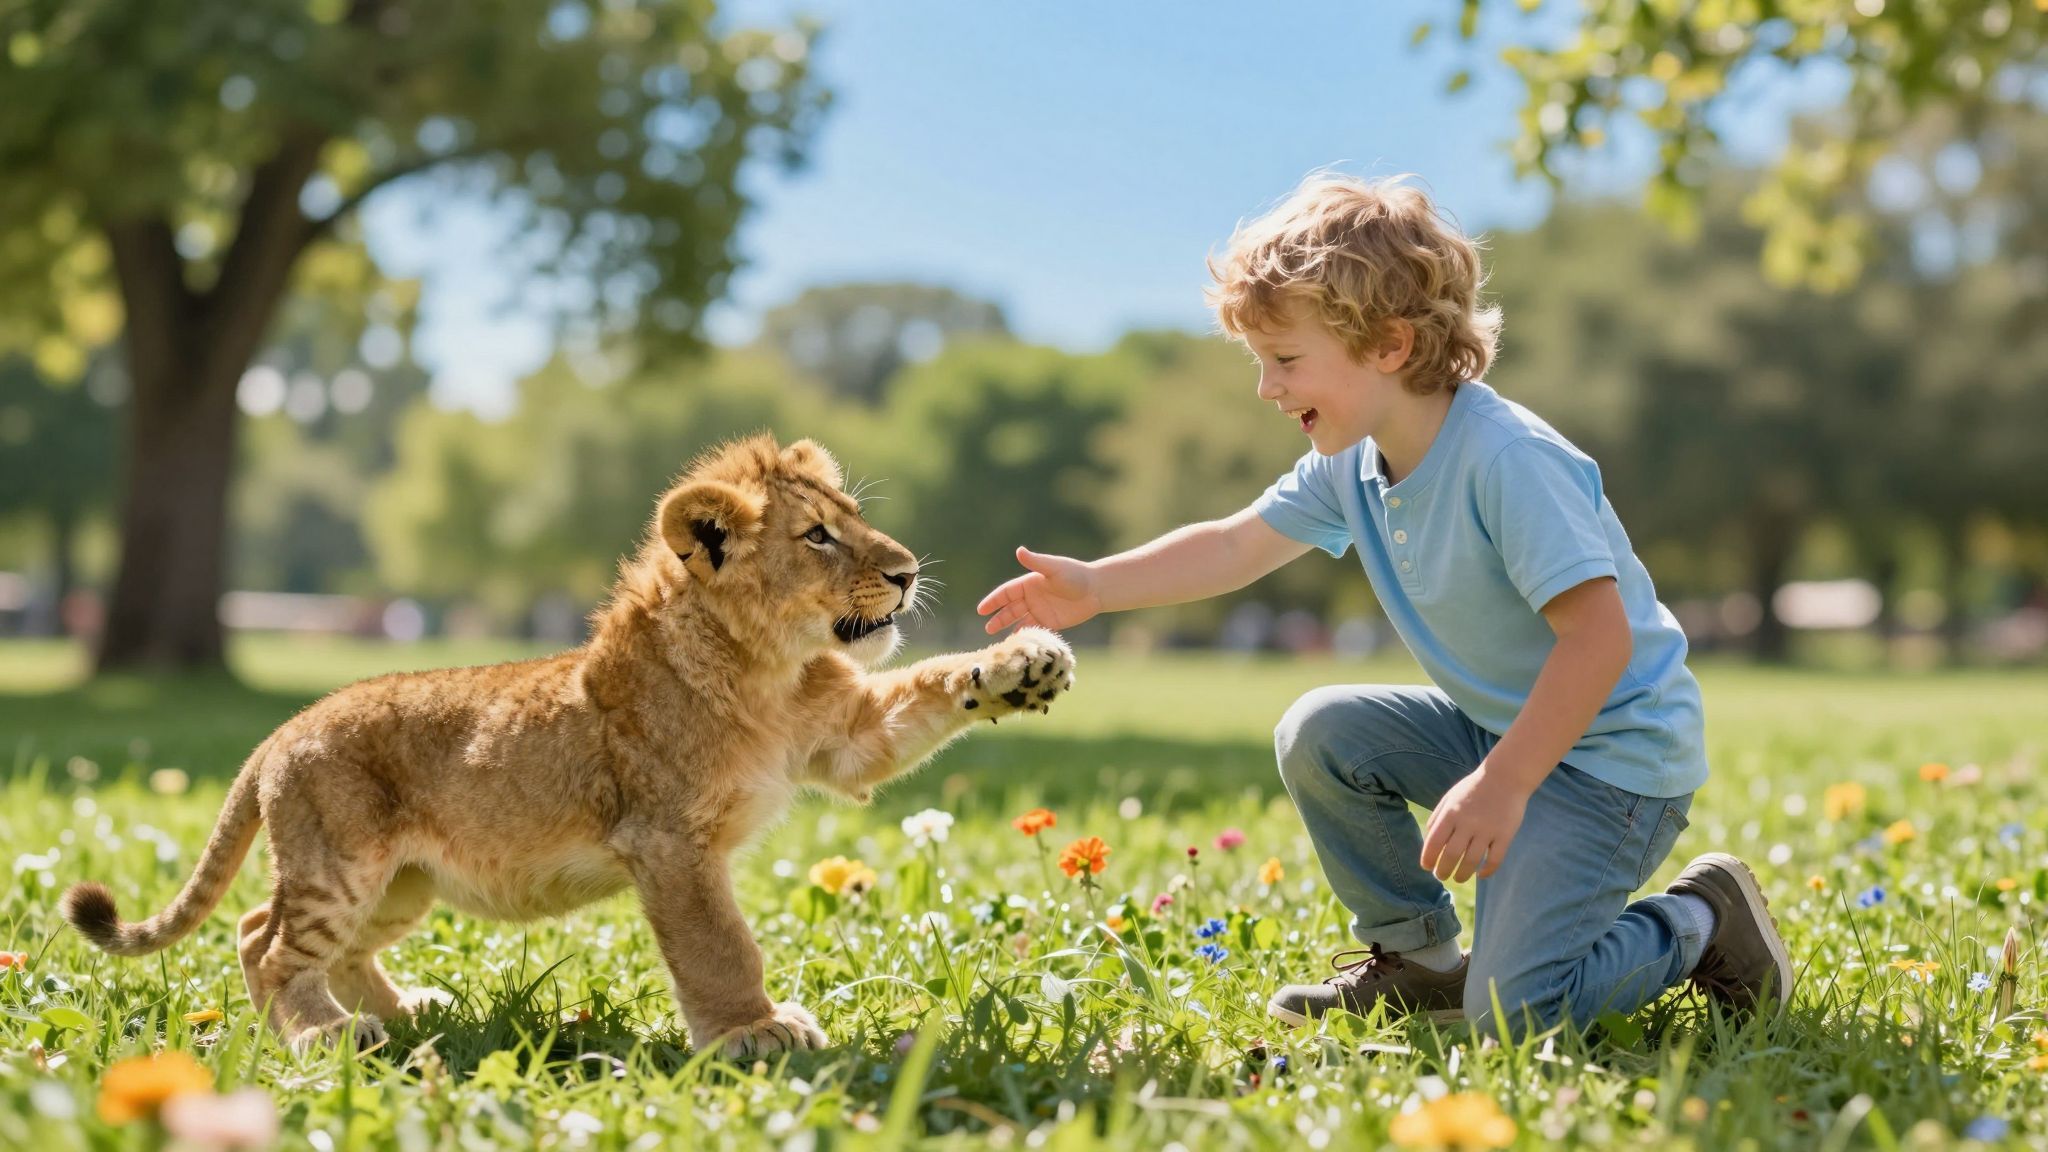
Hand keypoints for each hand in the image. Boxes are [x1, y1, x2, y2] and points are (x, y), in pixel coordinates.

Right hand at [976, 547, 1102, 633]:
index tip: (981, 610)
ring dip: (1008, 628)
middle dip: (998, 618)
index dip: (993, 601)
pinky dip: (1025, 635)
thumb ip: (1035, 562)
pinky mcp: (1051, 622)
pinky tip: (1017, 642)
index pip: (1006, 593)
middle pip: (1010, 609)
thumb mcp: (1053, 568)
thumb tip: (1019, 550)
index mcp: (1029, 583)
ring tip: (998, 638)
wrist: (1096, 589)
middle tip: (987, 629)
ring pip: (1020, 621)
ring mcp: (1040, 610)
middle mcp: (1032, 597)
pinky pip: (1034, 629)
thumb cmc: (1075, 575)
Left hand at [1419, 769, 1530, 881]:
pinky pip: (1495, 860)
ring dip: (1462, 874)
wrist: (1506, 776)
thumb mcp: (1450, 797)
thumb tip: (1428, 840)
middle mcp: (1467, 823)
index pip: (1434, 842)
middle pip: (1451, 855)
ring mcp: (1487, 830)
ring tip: (1458, 878)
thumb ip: (1438, 817)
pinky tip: (1481, 875)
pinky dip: (1487, 871)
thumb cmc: (1474, 788)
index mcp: (1451, 813)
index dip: (1428, 858)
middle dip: (1443, 871)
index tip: (1426, 867)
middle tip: (1441, 876)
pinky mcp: (1505, 835)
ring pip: (1472, 862)